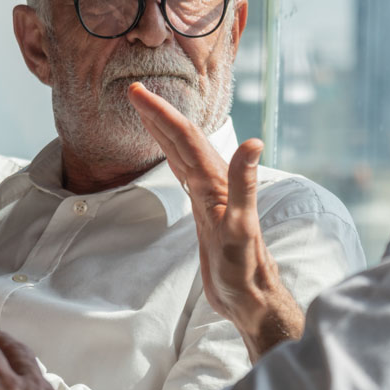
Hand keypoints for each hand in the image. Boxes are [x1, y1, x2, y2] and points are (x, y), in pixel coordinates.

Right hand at [128, 83, 303, 358]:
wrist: (251, 297)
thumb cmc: (246, 269)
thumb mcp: (242, 228)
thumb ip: (244, 184)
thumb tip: (255, 143)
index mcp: (217, 184)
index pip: (186, 140)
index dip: (162, 114)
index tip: (138, 93)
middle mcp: (214, 185)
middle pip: (183, 141)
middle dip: (159, 114)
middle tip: (135, 91)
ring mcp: (210, 197)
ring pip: (183, 155)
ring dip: (165, 132)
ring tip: (146, 111)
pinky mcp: (206, 212)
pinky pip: (185, 175)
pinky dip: (173, 158)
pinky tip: (170, 155)